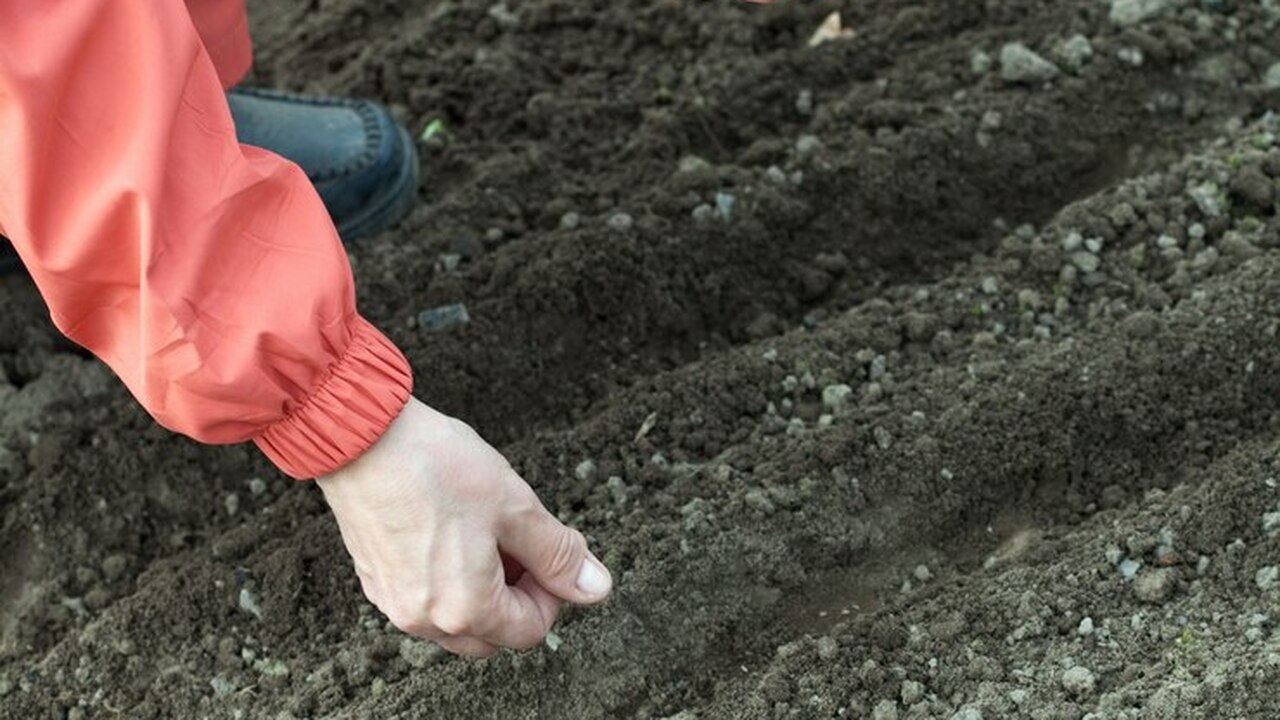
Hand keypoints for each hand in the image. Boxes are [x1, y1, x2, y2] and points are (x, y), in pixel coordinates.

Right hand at [317, 398, 611, 656]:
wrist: (360, 436)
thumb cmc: (436, 466)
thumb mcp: (515, 506)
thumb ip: (558, 554)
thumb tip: (596, 587)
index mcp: (465, 608)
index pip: (530, 630)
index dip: (552, 593)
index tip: (548, 553)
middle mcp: (424, 619)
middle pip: (493, 634)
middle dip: (517, 597)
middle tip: (520, 545)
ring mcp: (393, 601)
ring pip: (456, 620)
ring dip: (483, 590)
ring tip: (486, 533)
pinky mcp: (374, 579)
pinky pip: (424, 600)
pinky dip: (447, 581)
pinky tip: (450, 532)